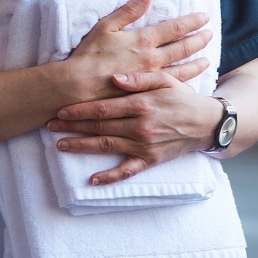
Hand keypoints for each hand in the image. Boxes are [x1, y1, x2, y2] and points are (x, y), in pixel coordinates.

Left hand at [47, 70, 223, 184]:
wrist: (207, 124)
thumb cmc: (183, 98)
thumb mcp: (165, 80)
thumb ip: (139, 78)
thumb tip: (114, 78)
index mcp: (142, 104)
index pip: (103, 107)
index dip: (79, 109)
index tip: (60, 109)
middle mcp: (140, 126)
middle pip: (99, 126)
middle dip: (72, 126)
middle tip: (50, 125)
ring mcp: (144, 146)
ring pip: (107, 146)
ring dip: (81, 147)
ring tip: (60, 146)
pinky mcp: (150, 160)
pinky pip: (127, 171)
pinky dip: (109, 177)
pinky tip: (92, 180)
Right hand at [65, 0, 210, 103]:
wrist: (77, 87)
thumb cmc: (89, 56)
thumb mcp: (105, 26)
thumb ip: (128, 11)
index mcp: (143, 40)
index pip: (175, 28)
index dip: (192, 21)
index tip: (204, 17)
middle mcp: (152, 59)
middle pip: (183, 48)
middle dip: (199, 40)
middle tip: (210, 34)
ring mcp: (151, 78)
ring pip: (182, 70)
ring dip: (196, 64)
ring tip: (207, 60)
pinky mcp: (146, 94)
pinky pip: (170, 88)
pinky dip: (184, 84)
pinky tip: (190, 84)